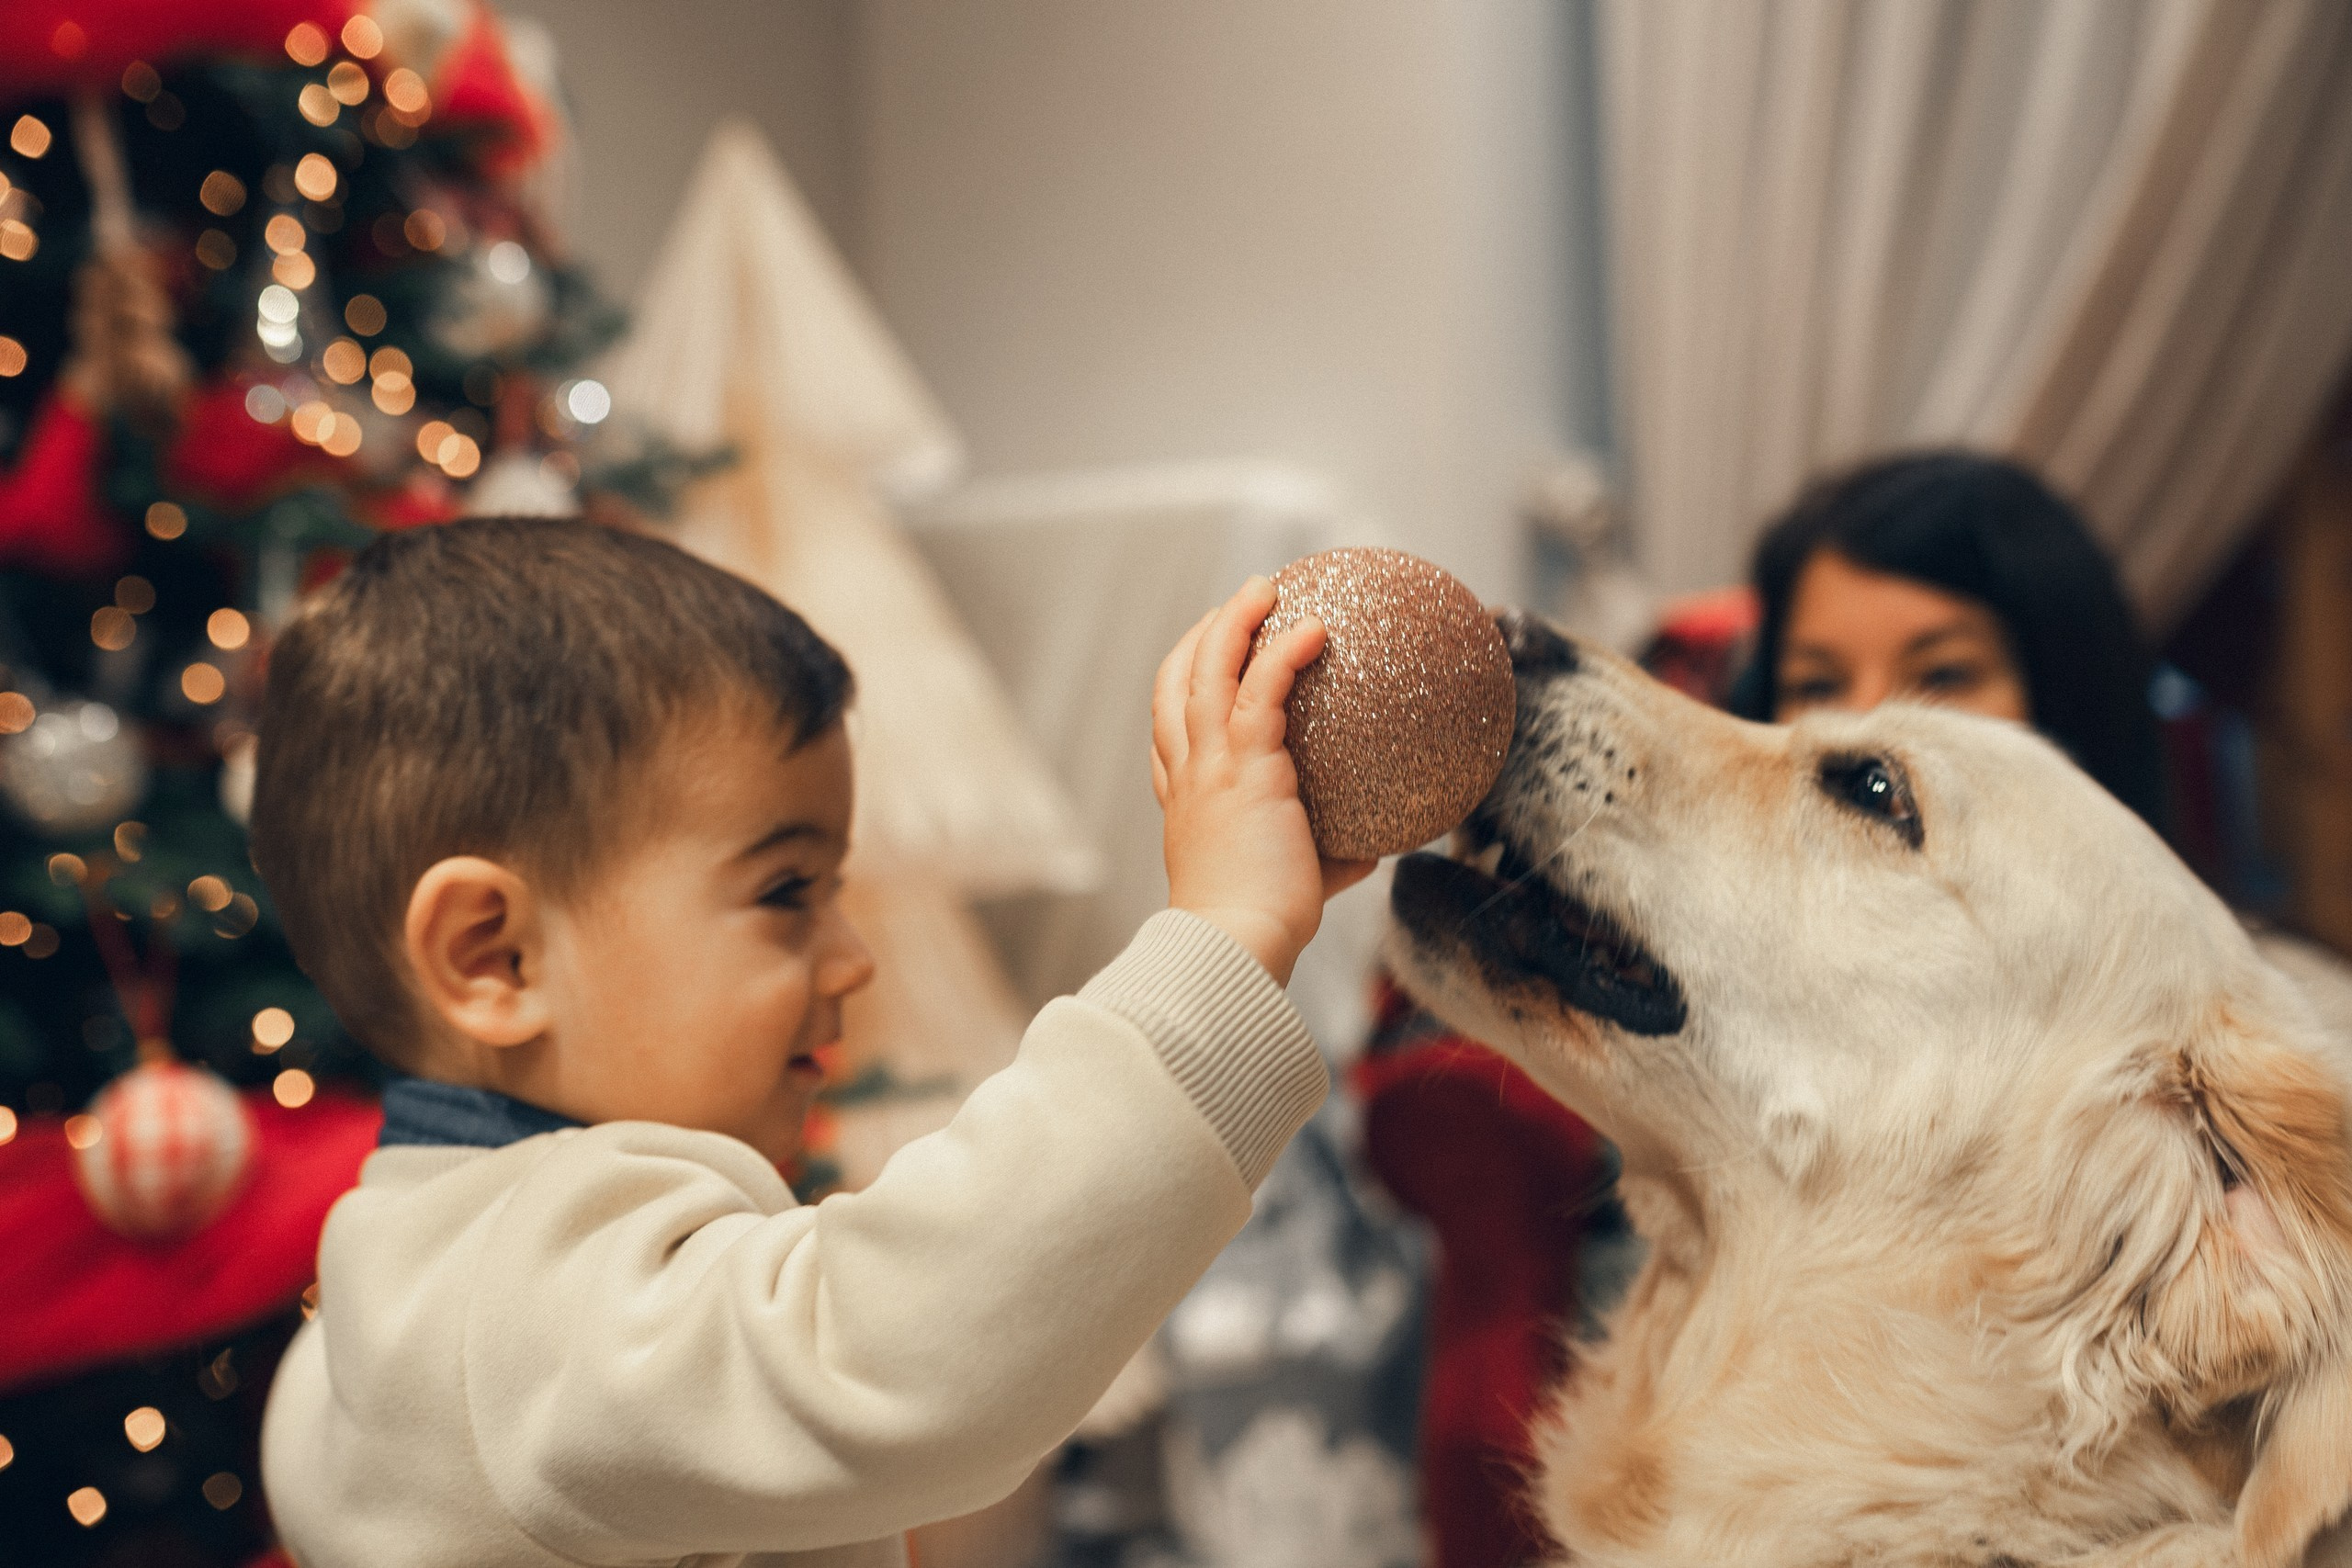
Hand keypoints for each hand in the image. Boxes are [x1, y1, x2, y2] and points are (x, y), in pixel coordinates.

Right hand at [1152, 578, 1377, 984]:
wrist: (1236, 943)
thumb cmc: (1259, 928)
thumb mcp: (1291, 881)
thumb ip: (1328, 858)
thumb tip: (1372, 850)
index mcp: (1186, 801)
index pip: (1169, 733)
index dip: (1182, 691)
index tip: (1206, 667)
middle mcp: (1188, 775)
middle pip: (1175, 684)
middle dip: (1200, 638)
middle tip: (1235, 606)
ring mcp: (1210, 766)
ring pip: (1207, 671)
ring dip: (1233, 621)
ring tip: (1265, 586)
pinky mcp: (1244, 766)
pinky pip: (1261, 691)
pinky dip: (1283, 653)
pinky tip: (1315, 629)